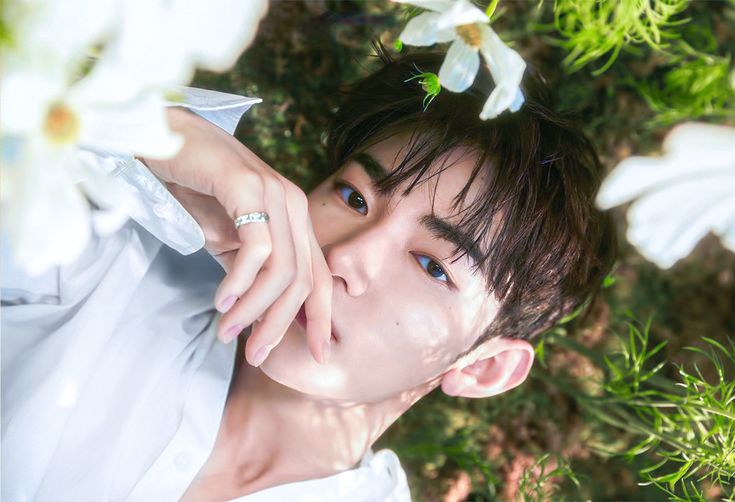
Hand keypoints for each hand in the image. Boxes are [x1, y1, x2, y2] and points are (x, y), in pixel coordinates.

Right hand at [144, 108, 331, 366]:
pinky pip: (256, 248)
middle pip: (302, 280)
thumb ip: (252, 273)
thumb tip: (263, 319)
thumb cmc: (196, 191)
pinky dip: (240, 281)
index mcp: (296, 218)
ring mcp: (273, 192)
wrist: (164, 140)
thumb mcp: (230, 241)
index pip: (319, 276)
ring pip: (282, 269)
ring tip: (228, 330)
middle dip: (280, 325)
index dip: (323, 318)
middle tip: (255, 354)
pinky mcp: (246, 186)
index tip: (319, 354)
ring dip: (255, 309)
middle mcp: (294, 204)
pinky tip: (223, 300)